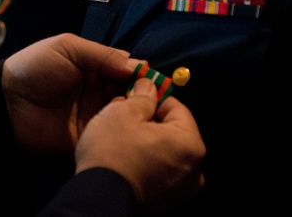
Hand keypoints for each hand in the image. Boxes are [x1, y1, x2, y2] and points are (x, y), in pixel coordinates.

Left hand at [2, 33, 138, 153]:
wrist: (5, 102)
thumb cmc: (34, 67)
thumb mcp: (68, 48)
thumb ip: (102, 54)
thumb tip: (137, 65)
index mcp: (96, 69)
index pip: (126, 72)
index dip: (141, 76)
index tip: (154, 80)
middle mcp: (99, 93)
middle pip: (130, 94)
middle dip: (143, 96)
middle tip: (151, 98)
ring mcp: (93, 116)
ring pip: (124, 116)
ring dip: (134, 114)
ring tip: (139, 112)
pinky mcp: (87, 137)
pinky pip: (109, 136)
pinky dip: (120, 133)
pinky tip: (127, 128)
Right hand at [75, 78, 205, 211]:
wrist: (97, 200)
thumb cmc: (112, 153)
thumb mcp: (123, 112)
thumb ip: (142, 96)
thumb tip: (148, 87)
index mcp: (191, 144)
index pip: (177, 108)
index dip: (154, 97)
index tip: (137, 94)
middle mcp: (194, 170)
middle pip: (174, 132)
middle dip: (151, 121)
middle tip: (126, 116)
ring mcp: (181, 191)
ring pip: (166, 154)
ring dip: (148, 143)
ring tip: (122, 138)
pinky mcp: (166, 205)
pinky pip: (160, 175)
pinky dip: (146, 165)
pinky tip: (125, 160)